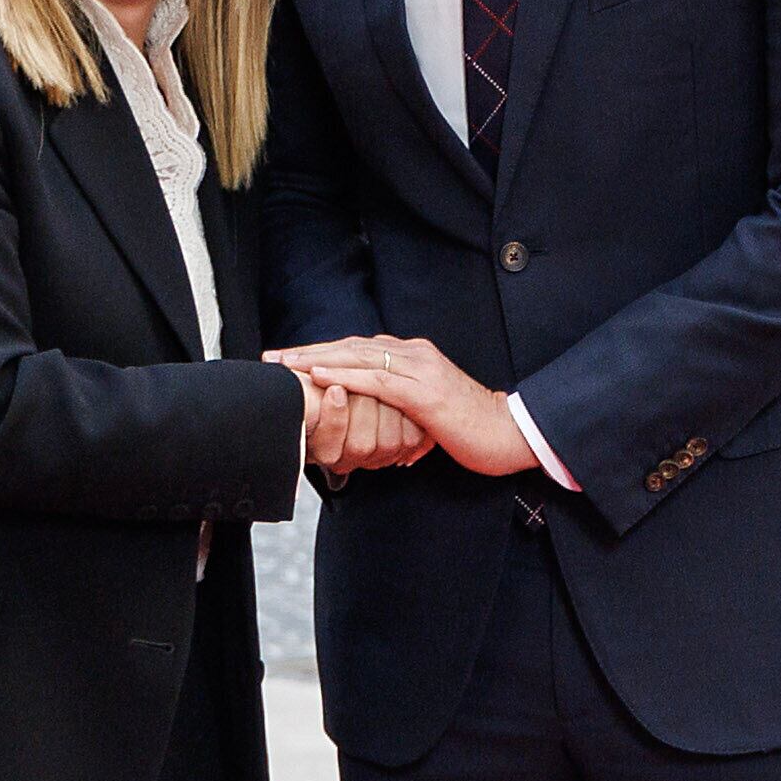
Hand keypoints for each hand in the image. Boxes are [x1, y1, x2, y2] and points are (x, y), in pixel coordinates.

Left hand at [273, 337, 538, 477]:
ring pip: (358, 357)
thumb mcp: (428, 410)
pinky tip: (319, 376)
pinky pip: (376, 380)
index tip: (289, 360)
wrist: (508, 434)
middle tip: (272, 358)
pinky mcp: (423, 391)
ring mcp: (419, 369)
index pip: (359, 347)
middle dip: (308, 352)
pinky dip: (344, 376)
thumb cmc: (470, 427)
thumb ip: (403, 407)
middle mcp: (414, 353)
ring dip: (316, 360)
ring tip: (285, 364)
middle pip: (351, 346)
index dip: (322, 351)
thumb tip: (379, 426)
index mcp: (414, 355)